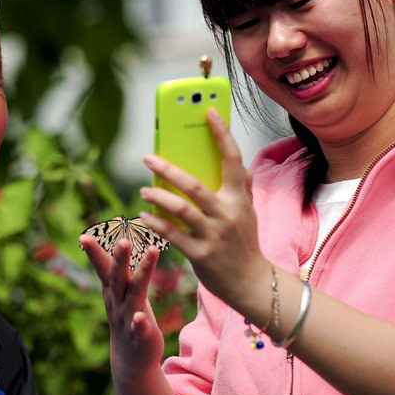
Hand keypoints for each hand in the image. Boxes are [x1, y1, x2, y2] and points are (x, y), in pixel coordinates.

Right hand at [79, 235, 165, 381]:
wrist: (130, 358)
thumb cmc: (129, 314)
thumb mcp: (123, 289)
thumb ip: (121, 267)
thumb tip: (120, 237)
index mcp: (113, 289)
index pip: (103, 267)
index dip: (95, 251)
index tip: (84, 235)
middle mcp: (117, 302)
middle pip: (117, 278)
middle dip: (119, 259)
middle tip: (123, 240)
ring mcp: (127, 319)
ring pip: (134, 295)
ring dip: (142, 274)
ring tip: (152, 253)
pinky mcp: (140, 336)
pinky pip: (139, 329)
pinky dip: (139, 323)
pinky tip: (140, 318)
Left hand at [139, 108, 268, 314]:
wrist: (251, 282)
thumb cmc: (244, 241)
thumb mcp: (248, 211)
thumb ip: (243, 186)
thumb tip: (241, 164)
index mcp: (240, 198)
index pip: (232, 159)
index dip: (222, 134)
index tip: (209, 112)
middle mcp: (228, 214)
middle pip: (195, 185)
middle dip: (168, 169)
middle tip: (148, 157)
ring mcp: (214, 235)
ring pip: (181, 209)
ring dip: (158, 197)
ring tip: (144, 189)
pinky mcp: (200, 254)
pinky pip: (173, 235)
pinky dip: (156, 224)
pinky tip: (144, 216)